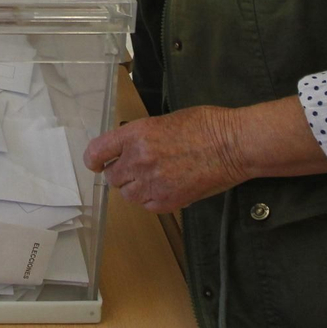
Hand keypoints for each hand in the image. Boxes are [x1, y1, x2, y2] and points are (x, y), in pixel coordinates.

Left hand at [82, 107, 246, 212]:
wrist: (232, 144)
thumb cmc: (204, 125)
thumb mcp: (163, 121)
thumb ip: (140, 138)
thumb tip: (127, 150)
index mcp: (136, 134)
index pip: (97, 151)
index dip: (94, 160)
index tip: (96, 164)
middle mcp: (139, 159)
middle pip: (112, 177)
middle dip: (122, 174)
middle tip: (137, 169)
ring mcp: (153, 182)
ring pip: (128, 195)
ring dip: (136, 188)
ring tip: (155, 178)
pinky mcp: (169, 201)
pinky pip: (147, 206)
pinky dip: (152, 199)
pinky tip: (166, 188)